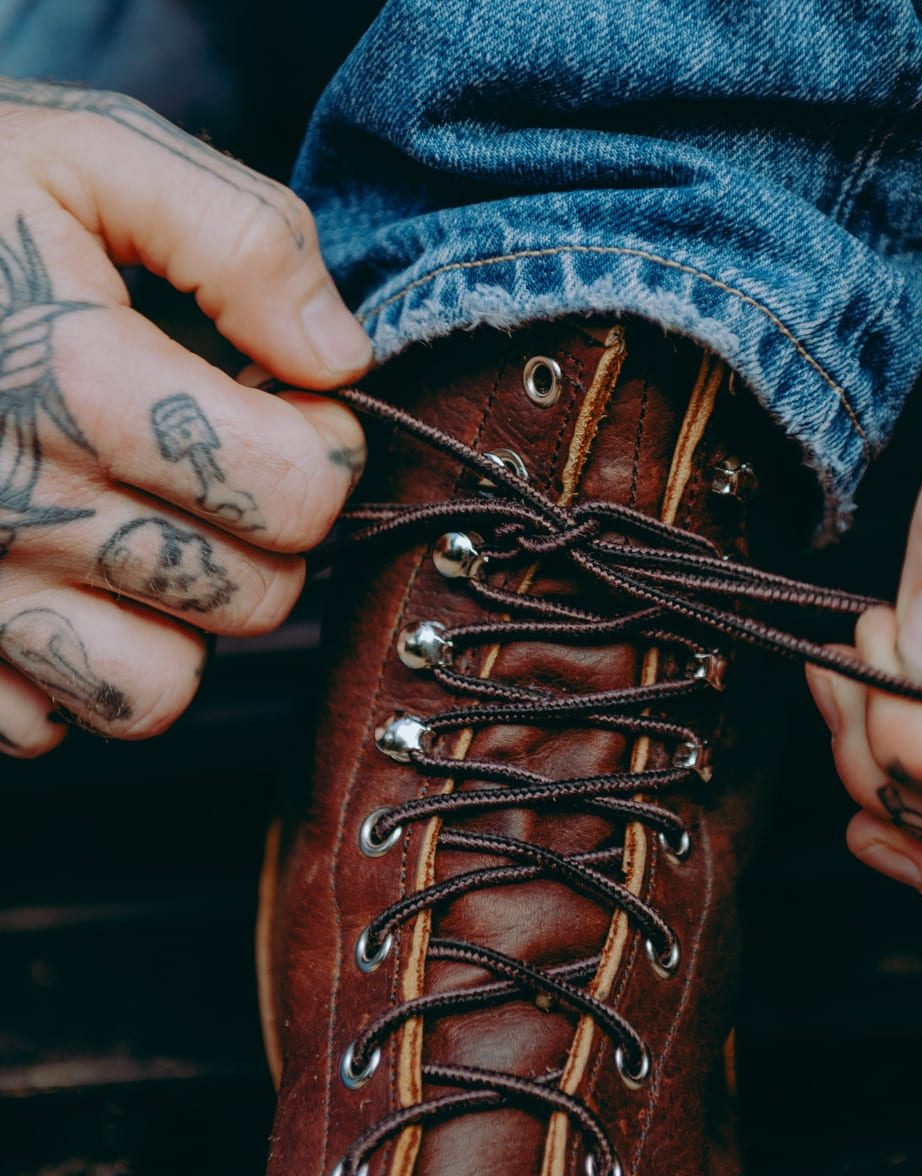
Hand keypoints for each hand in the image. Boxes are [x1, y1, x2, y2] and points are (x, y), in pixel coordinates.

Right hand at [0, 78, 371, 756]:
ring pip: (155, 690)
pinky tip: (63, 581)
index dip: (328, 449)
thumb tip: (339, 360)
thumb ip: (243, 242)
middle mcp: (8, 505)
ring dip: (183, 624)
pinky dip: (75, 671)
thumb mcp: (96, 156)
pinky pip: (44, 722)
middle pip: (250, 598)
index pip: (296, 492)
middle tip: (224, 465)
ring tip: (151, 533)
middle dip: (269, 535)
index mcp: (68, 381)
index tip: (298, 409)